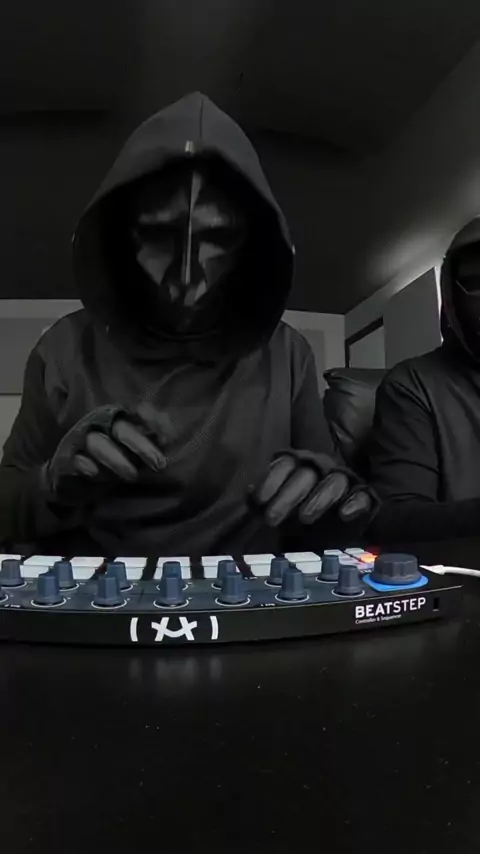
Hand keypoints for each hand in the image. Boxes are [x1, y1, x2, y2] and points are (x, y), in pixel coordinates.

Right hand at [42, 403, 170, 504]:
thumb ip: (149, 442)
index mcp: (116, 419)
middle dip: (141, 445)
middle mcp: (98, 425)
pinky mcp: (65, 459)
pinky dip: (84, 464)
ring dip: (116, 459)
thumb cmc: (107, 461)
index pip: (135, 412)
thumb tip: (168, 436)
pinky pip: (75, 459)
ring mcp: (80, 440)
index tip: (167, 435)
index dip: (151, 419)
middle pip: (122, 429)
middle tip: (159, 464)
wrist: (68, 479)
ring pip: (98, 443)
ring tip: (132, 476)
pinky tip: (94, 473)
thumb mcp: (131, 452)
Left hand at [251, 453, 371, 526]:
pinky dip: (355, 503)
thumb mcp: (276, 506)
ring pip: (335, 481)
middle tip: (271, 519)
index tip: (258, 500)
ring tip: (304, 518)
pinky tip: (344, 514)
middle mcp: (321, 469)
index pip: (285, 464)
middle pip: (306, 474)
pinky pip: (364, 495)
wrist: (328, 534)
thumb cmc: (296, 514)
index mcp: (298, 466)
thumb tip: (249, 494)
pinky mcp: (364, 497)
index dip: (271, 479)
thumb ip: (263, 498)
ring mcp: (344, 481)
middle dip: (288, 495)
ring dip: (318, 499)